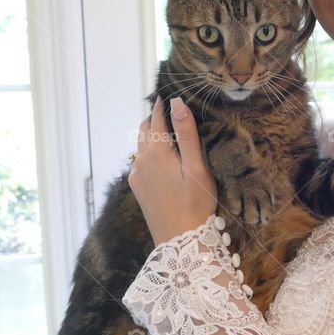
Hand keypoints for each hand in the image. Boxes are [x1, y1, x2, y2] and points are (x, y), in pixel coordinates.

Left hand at [128, 96, 217, 246]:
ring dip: (150, 133)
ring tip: (163, 127)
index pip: (157, 119)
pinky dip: (147, 150)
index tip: (166, 93)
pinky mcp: (138, 188)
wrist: (180, 241)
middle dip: (154, 117)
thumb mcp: (197, 167)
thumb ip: (186, 133)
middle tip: (164, 107)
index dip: (162, 105)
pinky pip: (139, 161)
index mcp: (157, 152)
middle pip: (145, 130)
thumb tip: (177, 102)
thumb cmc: (195, 204)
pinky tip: (158, 155)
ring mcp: (137, 176)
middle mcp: (141, 161)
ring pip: (140, 145)